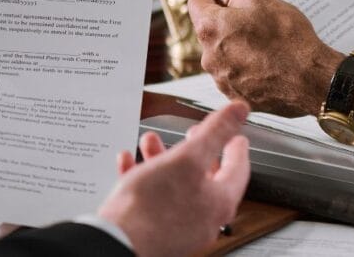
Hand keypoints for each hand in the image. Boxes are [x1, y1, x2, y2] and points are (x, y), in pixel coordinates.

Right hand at [98, 101, 250, 256]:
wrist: (114, 243)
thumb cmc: (151, 208)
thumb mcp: (187, 157)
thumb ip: (215, 132)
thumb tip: (239, 111)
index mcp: (219, 202)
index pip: (238, 168)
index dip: (235, 145)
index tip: (235, 135)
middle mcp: (202, 218)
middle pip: (204, 175)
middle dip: (192, 148)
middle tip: (193, 135)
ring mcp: (178, 227)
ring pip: (175, 184)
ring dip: (163, 158)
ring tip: (149, 141)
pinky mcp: (153, 231)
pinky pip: (152, 199)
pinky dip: (142, 177)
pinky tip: (128, 162)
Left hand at [188, 0, 342, 117]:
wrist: (311, 80)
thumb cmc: (288, 39)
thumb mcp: (262, 2)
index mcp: (211, 27)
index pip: (196, 3)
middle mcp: (209, 56)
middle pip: (209, 30)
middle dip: (225, 21)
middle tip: (253, 18)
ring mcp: (221, 79)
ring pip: (222, 54)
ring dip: (236, 45)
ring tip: (265, 43)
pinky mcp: (236, 95)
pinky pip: (234, 74)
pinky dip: (245, 66)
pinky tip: (266, 62)